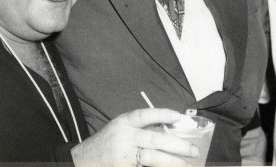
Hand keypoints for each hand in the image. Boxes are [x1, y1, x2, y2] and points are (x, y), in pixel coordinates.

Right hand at [71, 108, 198, 166]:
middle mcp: (124, 136)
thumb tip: (169, 131)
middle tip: (193, 149)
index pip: (145, 115)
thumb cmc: (107, 143)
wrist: (83, 160)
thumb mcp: (120, 129)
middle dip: (176, 144)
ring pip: (152, 158)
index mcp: (124, 122)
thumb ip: (140, 129)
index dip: (163, 114)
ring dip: (171, 161)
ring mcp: (124, 154)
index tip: (179, 116)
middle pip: (154, 139)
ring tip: (186, 164)